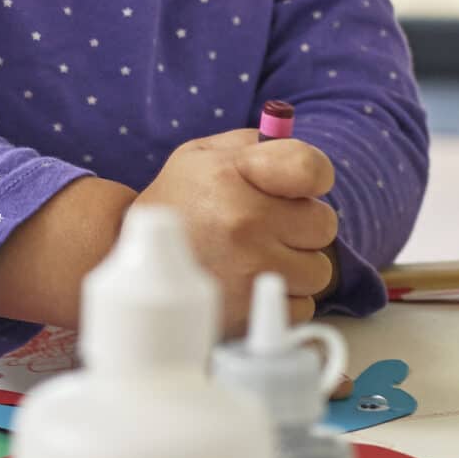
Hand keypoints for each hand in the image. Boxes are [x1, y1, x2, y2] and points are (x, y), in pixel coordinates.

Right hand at [129, 130, 339, 336]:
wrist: (135, 258)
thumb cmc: (181, 200)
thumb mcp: (206, 154)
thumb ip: (259, 145)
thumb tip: (306, 161)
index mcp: (234, 174)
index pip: (311, 168)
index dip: (314, 178)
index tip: (300, 187)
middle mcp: (244, 222)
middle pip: (323, 225)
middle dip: (302, 226)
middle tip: (270, 226)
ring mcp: (248, 271)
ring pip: (318, 271)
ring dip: (296, 265)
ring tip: (260, 257)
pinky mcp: (248, 312)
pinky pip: (302, 306)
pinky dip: (284, 298)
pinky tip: (254, 284)